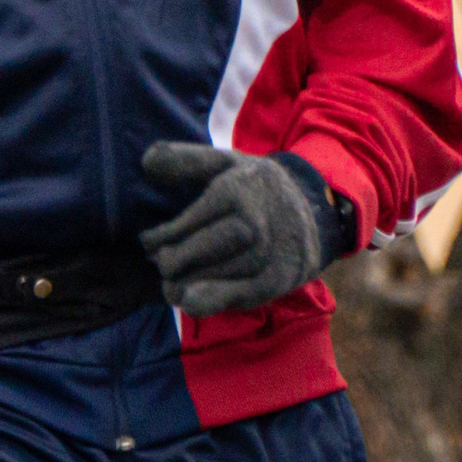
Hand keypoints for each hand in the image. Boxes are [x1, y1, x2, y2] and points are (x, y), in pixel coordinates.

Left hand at [138, 142, 338, 316]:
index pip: (189, 221)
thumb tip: (146, 162)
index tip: (148, 241)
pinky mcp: (277, 280)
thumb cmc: (255, 187)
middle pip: (201, 249)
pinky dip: (210, 301)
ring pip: (216, 275)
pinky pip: (240, 296)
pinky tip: (188, 301)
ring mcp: (268, 254)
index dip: (162, 236)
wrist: (315, 210)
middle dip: (172, 260)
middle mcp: (255, 223)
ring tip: (169, 282)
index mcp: (237, 191)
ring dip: (184, 283)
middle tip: (159, 261)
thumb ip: (185, 160)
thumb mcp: (225, 163)